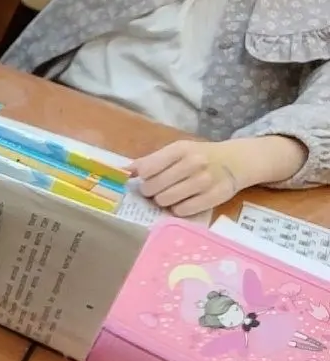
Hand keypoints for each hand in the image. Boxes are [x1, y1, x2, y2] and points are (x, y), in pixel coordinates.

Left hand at [131, 135, 306, 216]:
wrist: (236, 161)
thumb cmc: (198, 156)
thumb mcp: (175, 151)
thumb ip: (149, 161)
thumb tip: (124, 171)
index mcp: (180, 150)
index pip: (147, 170)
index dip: (143, 178)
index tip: (148, 178)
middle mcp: (193, 164)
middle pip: (153, 188)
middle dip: (151, 191)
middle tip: (158, 189)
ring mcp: (205, 181)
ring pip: (165, 201)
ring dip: (163, 201)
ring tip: (170, 195)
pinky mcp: (214, 197)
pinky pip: (182, 211)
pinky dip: (178, 209)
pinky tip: (182, 202)